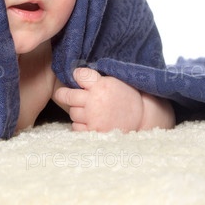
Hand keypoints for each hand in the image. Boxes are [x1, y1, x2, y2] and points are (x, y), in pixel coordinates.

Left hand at [53, 68, 174, 131]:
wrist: (140, 118)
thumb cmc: (126, 98)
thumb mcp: (113, 82)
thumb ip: (94, 79)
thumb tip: (74, 73)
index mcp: (101, 86)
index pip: (79, 75)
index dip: (76, 75)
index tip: (77, 77)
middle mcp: (94, 101)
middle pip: (67, 96)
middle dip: (64, 94)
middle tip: (65, 94)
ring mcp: (93, 118)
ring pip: (72, 112)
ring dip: (76, 111)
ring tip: (87, 110)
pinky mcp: (93, 131)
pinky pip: (76, 127)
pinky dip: (80, 124)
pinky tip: (89, 121)